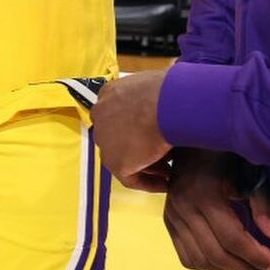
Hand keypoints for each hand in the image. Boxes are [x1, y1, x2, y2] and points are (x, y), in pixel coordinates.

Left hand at [91, 70, 172, 189]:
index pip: (116, 114)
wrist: (168, 103)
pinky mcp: (114, 161)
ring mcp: (104, 138)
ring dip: (145, 165)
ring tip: (169, 171)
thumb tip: (165, 105)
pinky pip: (130, 178)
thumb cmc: (168, 91)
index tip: (154, 136)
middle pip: (116, 136)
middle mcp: (100, 114)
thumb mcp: (154, 85)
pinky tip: (166, 183)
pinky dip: (149, 183)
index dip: (135, 128)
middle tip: (162, 156)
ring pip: (122, 157)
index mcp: (109, 93)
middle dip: (138, 147)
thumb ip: (149, 97)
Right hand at [163, 149, 269, 269]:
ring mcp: (172, 213)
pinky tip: (225, 261)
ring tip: (249, 267)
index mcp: (203, 193)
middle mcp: (183, 206)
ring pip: (199, 260)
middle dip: (246, 268)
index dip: (256, 257)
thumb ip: (263, 202)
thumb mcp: (247, 169)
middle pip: (215, 254)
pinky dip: (206, 265)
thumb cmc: (223, 151)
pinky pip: (185, 255)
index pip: (232, 238)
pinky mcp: (167, 218)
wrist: (189, 133)